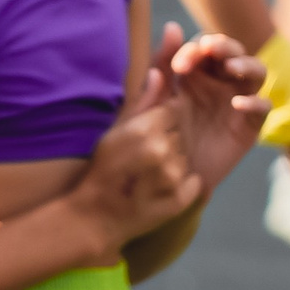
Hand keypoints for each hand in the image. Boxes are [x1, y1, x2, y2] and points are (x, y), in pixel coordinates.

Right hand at [70, 75, 204, 255]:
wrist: (96, 216)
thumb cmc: (102, 168)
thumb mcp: (115, 130)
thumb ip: (143, 101)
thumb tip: (159, 73)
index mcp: (144, 129)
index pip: (173, 109)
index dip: (161, 121)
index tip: (144, 136)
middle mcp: (161, 151)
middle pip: (182, 133)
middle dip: (168, 141)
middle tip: (143, 159)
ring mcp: (172, 178)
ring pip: (186, 157)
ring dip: (173, 164)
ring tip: (148, 175)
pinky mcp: (180, 200)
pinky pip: (194, 183)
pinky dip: (182, 186)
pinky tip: (159, 190)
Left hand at [160, 22, 267, 189]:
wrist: (166, 178)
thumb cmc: (156, 137)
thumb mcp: (153, 101)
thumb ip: (160, 66)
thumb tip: (172, 26)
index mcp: (195, 74)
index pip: (203, 48)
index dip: (194, 49)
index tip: (178, 66)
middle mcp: (220, 83)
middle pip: (233, 52)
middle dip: (225, 46)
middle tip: (212, 49)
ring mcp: (237, 102)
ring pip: (256, 71)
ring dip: (246, 64)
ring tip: (232, 67)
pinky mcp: (249, 126)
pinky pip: (263, 107)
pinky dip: (256, 102)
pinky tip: (239, 103)